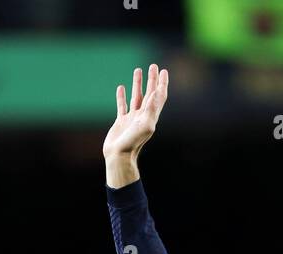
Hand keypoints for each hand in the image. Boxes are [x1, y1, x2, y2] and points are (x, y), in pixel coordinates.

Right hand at [104, 63, 168, 184]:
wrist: (119, 157)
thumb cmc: (132, 143)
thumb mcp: (145, 125)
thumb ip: (152, 109)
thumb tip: (157, 92)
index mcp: (151, 116)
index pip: (159, 96)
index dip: (162, 84)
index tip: (164, 71)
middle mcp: (143, 116)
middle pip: (149, 94)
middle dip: (152, 80)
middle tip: (153, 66)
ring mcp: (132, 119)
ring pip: (136, 97)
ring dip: (138, 84)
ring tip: (138, 70)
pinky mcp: (121, 122)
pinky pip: (122, 106)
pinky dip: (122, 96)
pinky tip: (121, 87)